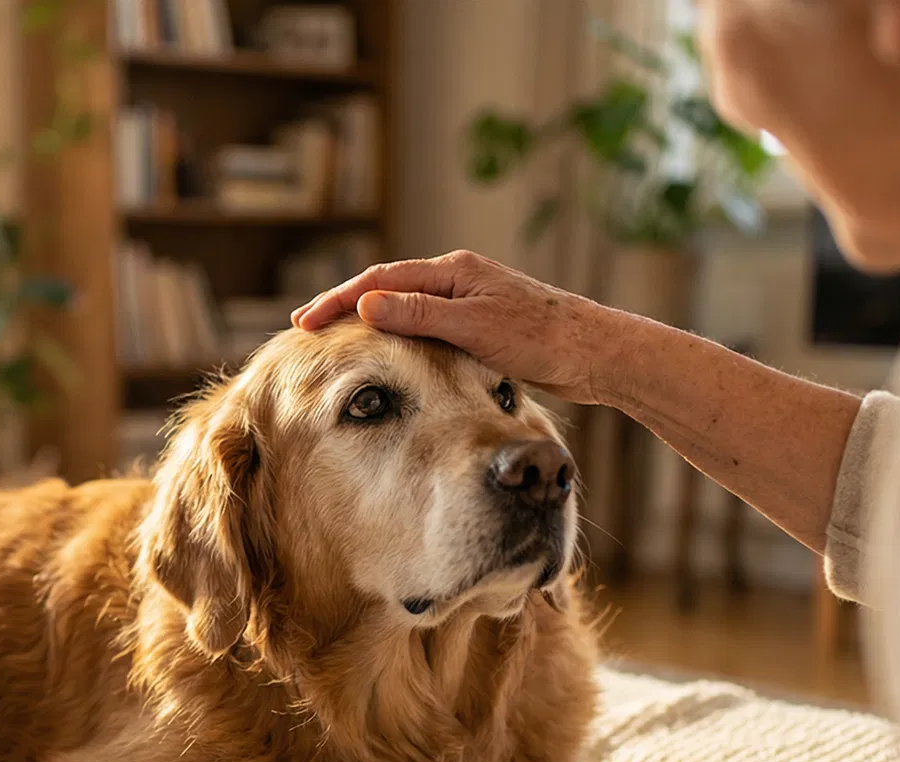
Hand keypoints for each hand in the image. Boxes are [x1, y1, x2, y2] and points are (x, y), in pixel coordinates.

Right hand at [290, 250, 655, 405]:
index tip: (305, 322)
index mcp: (454, 270)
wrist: (594, 353)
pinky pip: (425, 325)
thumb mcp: (473, 327)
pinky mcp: (481, 326)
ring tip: (337, 337)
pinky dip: (397, 334)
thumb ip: (419, 315)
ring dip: (369, 318)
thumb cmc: (541, 338)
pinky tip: (388, 351)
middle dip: (346, 305)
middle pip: (388, 287)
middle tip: (305, 326)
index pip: (381, 280)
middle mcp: (459, 279)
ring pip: (406, 306)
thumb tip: (365, 304)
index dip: (339, 300)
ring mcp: (470, 301)